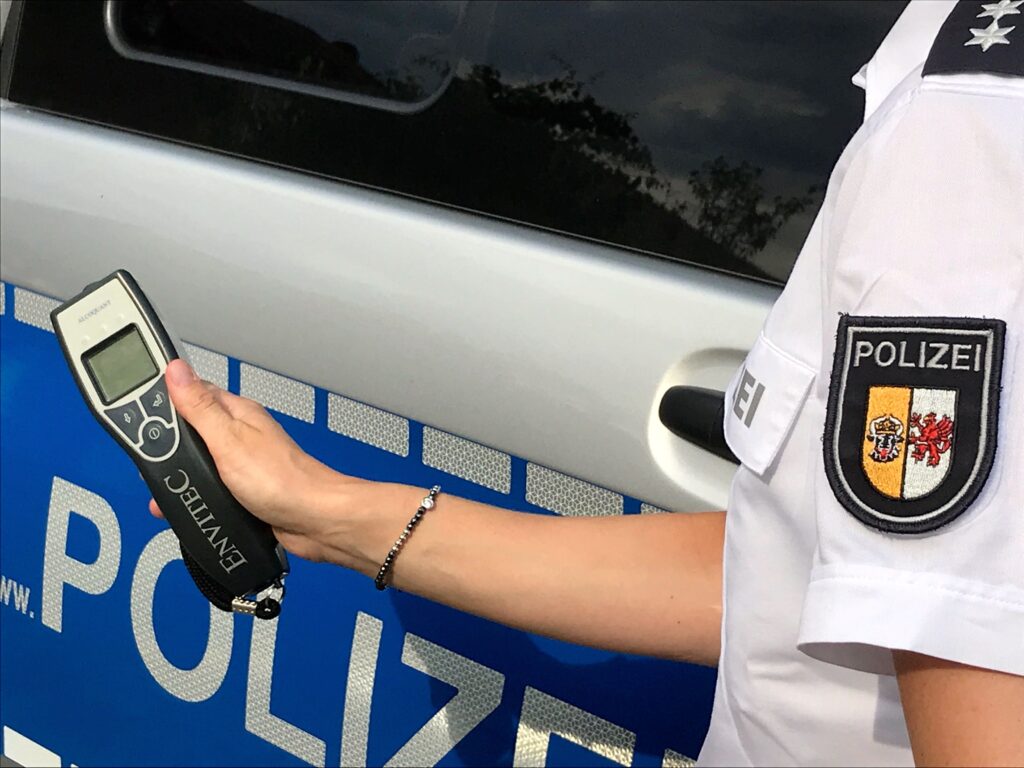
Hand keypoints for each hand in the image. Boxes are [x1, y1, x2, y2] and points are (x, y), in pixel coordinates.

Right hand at [149, 359, 359, 561]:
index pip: (189, 393)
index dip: (160, 399)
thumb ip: (199, 407)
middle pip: (188, 431)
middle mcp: (238, 435)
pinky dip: (196, 496)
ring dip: (180, 476)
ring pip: (198, 463)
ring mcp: (241, 462)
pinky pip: (211, 488)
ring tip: (162, 490)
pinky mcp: (243, 489)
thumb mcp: (228, 440)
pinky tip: (189, 505)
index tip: (131, 408)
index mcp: (235, 413)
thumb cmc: (283, 480)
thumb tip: (176, 370)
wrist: (314, 521)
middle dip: (165, 447)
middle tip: (146, 461)